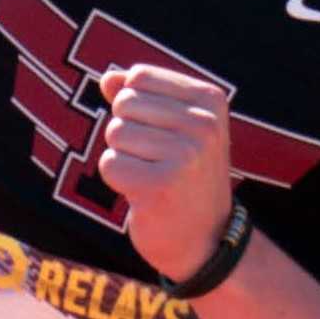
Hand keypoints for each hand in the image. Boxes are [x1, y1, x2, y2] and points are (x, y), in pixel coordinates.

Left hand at [95, 63, 235, 281]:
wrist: (205, 241)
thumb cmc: (185, 178)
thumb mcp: (173, 128)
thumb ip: (140, 96)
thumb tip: (108, 77)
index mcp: (211, 100)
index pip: (139, 77)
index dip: (135, 106)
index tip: (162, 135)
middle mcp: (204, 125)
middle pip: (125, 103)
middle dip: (127, 132)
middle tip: (154, 160)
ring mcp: (185, 155)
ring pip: (115, 132)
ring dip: (123, 157)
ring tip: (151, 176)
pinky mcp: (160, 185)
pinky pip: (109, 164)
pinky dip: (118, 180)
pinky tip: (144, 194)